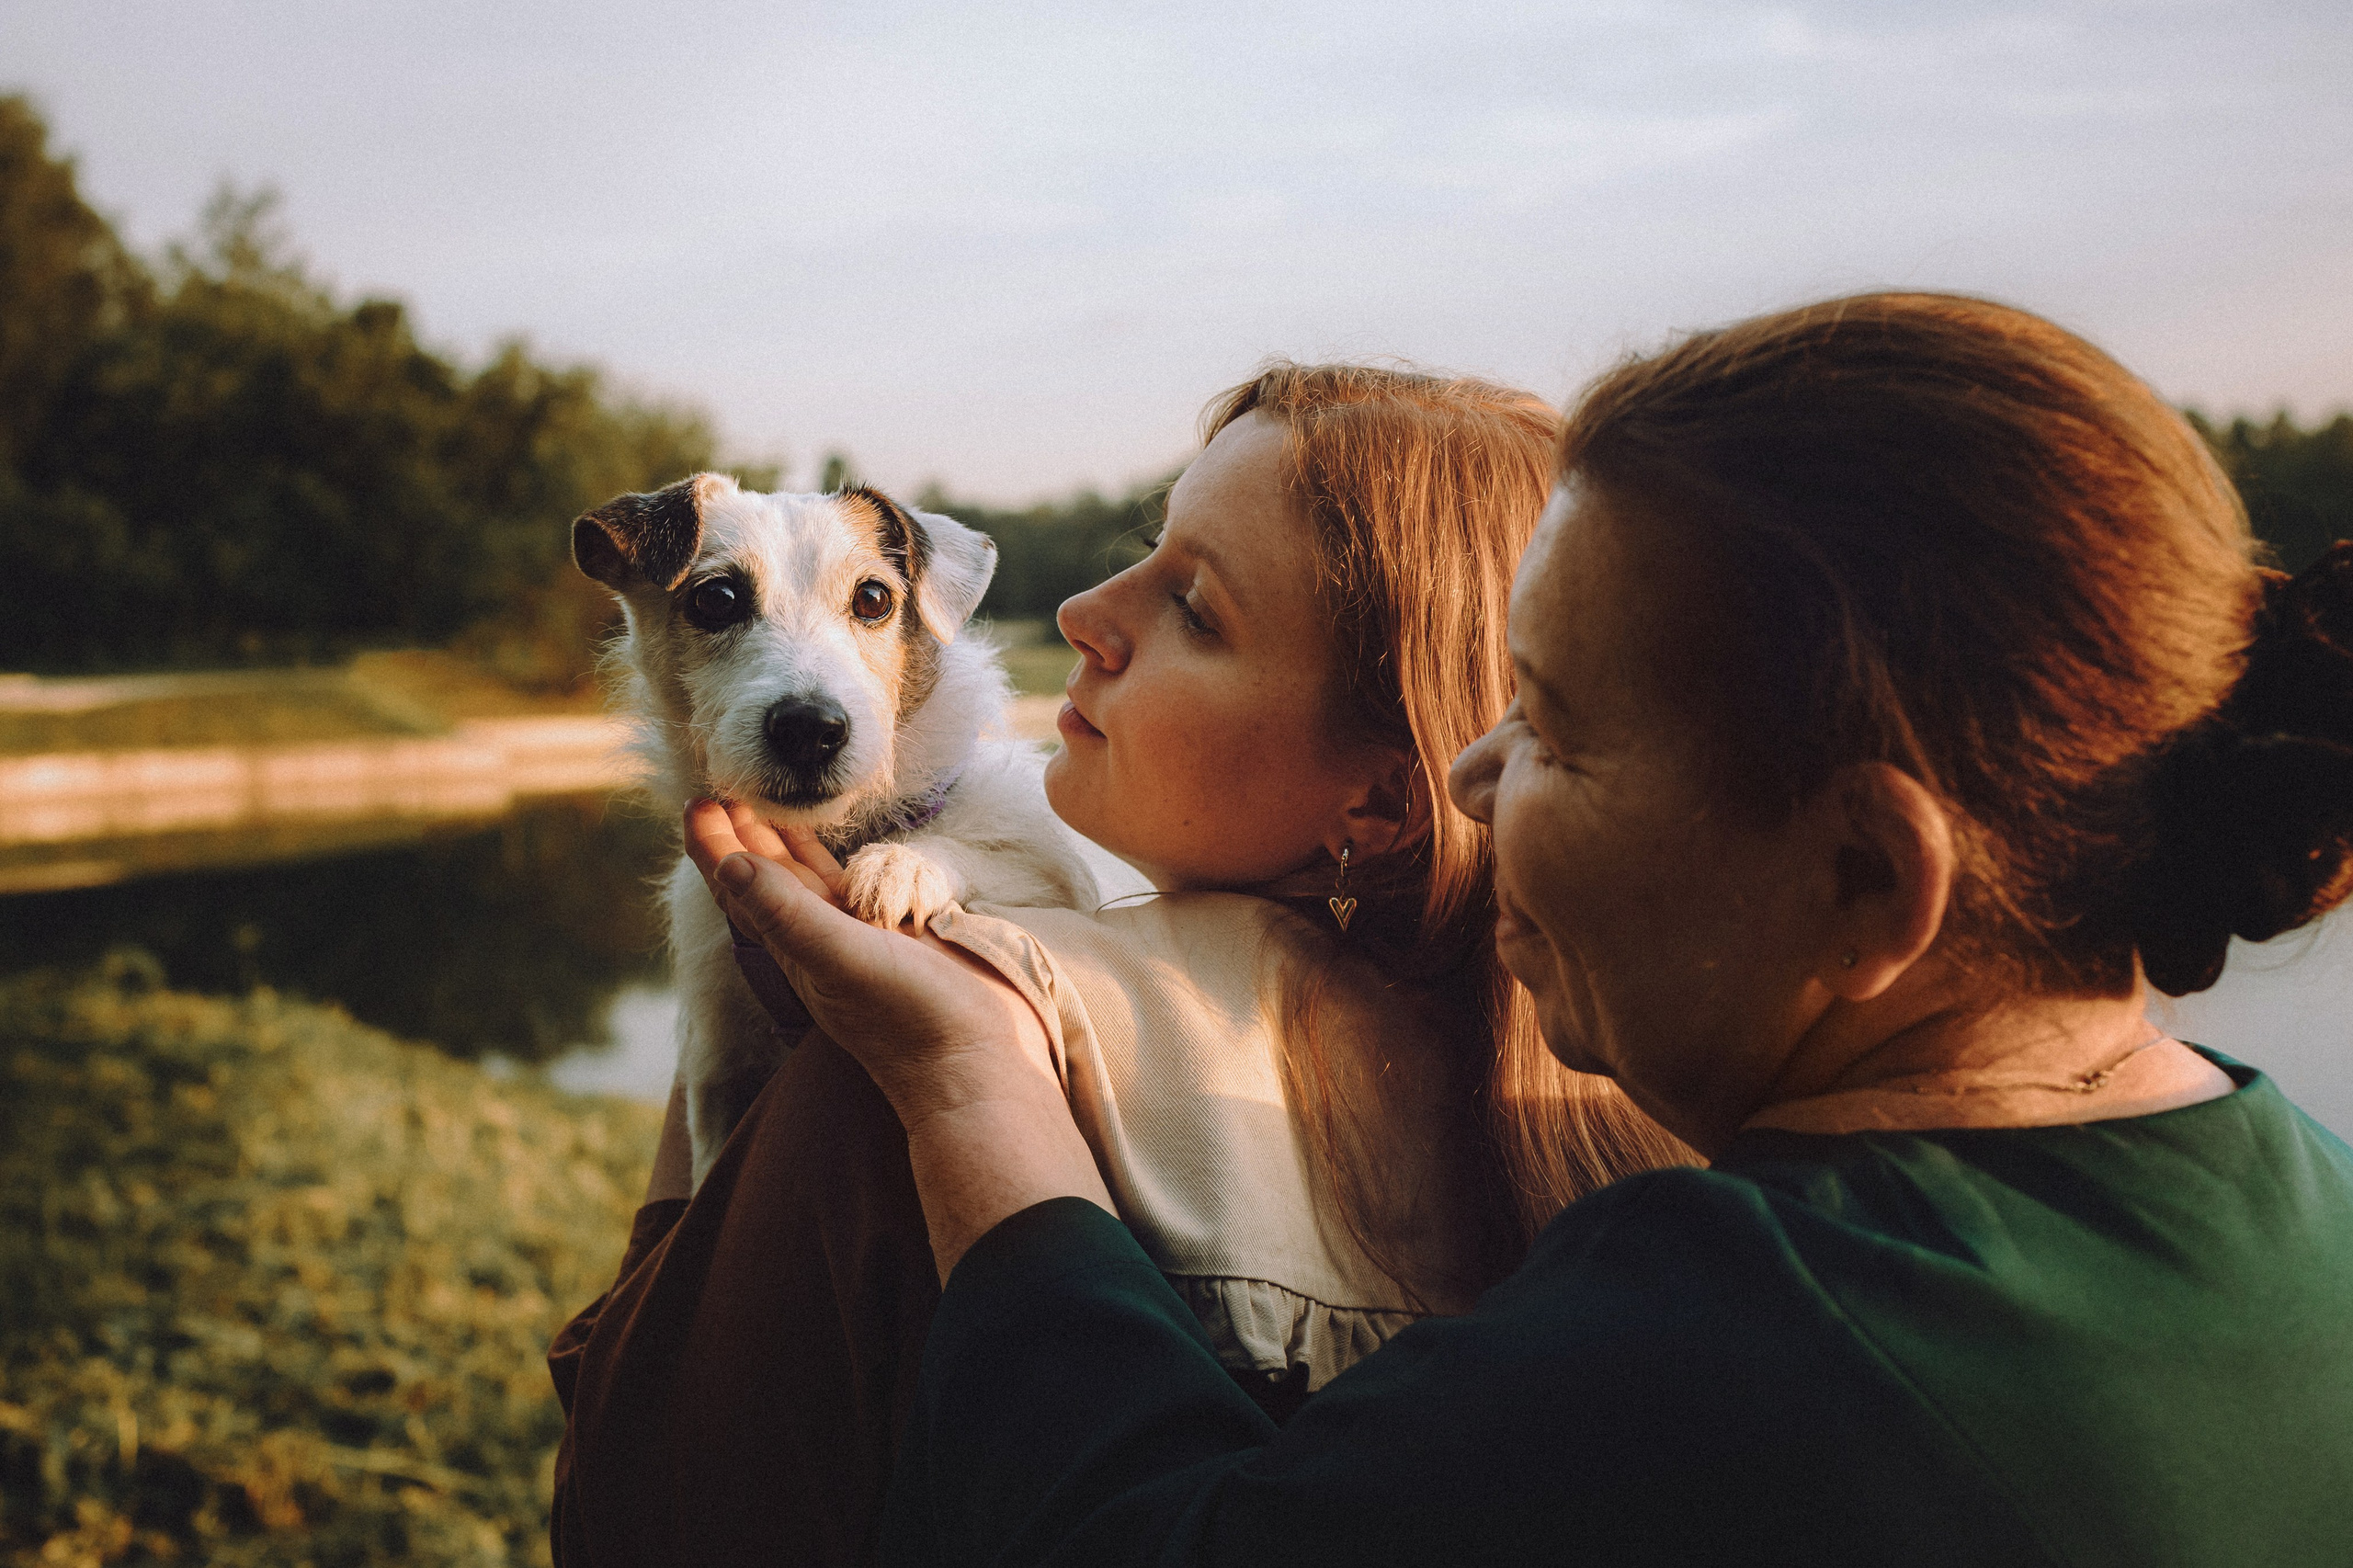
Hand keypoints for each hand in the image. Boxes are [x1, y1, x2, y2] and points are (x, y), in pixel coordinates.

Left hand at [681, 800, 1112, 1275]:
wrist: (979, 1062)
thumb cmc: (909, 1019)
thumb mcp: (840, 959)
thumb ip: (786, 913)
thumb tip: (729, 864)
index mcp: (795, 946)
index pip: (741, 886)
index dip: (714, 844)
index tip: (697, 799)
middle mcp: (820, 940)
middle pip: (769, 876)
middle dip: (743, 832)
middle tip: (727, 782)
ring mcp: (860, 938)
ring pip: (810, 879)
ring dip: (784, 841)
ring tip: (766, 801)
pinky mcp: (899, 934)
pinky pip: (856, 887)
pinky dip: (837, 860)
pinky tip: (836, 845)